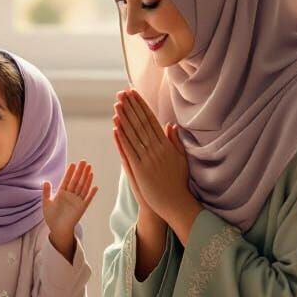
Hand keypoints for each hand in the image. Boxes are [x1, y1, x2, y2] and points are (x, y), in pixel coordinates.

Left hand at [42, 160, 97, 261]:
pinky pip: (87, 199)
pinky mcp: (82, 208)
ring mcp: (77, 201)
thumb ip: (46, 192)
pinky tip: (95, 186)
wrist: (57, 229)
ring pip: (83, 187)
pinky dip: (91, 193)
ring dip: (87, 179)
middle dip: (80, 171)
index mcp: (62, 193)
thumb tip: (45, 181)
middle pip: (76, 181)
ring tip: (90, 169)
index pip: (67, 180)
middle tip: (84, 161)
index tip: (73, 164)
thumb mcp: (46, 203)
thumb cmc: (51, 217)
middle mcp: (70, 195)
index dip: (70, 172)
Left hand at [113, 89, 200, 238]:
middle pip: (141, 123)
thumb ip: (174, 141)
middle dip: (131, 107)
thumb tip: (170, 124)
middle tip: (122, 93)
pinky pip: (129, 150)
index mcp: (166, 145)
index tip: (134, 94)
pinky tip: (116, 126)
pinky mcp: (140, 169)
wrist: (175, 203)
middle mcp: (157, 149)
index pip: (151, 120)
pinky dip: (122, 138)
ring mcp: (148, 158)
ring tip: (116, 104)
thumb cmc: (178, 182)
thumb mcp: (180, 158)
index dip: (142, 106)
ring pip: (134, 134)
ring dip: (124, 118)